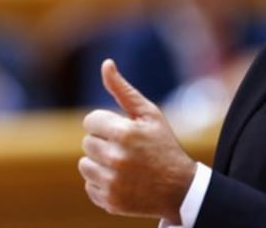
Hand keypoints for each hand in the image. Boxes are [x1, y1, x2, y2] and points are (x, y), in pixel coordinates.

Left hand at [79, 59, 195, 222]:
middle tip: (126, 149)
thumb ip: (123, 89)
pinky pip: (90, 186)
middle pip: (87, 143)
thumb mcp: (149, 114)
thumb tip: (106, 64)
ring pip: (85, 165)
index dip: (105, 124)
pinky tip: (122, 181)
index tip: (121, 131)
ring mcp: (113, 183)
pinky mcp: (110, 202)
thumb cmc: (163, 146)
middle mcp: (116, 159)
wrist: (180, 190)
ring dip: (100, 163)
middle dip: (103, 143)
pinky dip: (102, 183)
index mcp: (125, 133)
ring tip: (123, 165)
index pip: (90, 121)